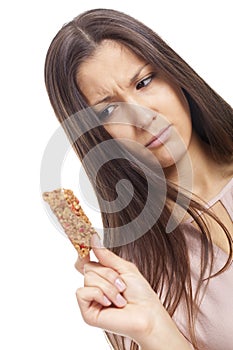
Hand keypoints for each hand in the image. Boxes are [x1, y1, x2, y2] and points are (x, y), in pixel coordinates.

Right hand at [75, 234, 190, 349]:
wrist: (147, 314)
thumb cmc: (140, 293)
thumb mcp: (124, 268)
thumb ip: (106, 255)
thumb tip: (93, 238)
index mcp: (102, 275)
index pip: (84, 261)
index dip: (83, 253)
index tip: (86, 247)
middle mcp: (94, 286)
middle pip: (88, 266)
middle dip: (108, 273)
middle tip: (122, 285)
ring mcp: (90, 300)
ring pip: (88, 279)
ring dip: (108, 286)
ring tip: (120, 298)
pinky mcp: (87, 312)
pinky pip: (83, 292)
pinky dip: (99, 294)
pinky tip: (110, 304)